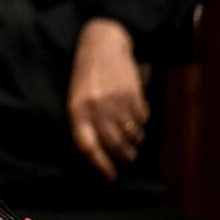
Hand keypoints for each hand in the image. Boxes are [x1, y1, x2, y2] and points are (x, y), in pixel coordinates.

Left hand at [67, 18, 149, 180]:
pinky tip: (137, 114)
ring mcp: (115, 102)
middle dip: (124, 156)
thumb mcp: (77, 96)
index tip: (111, 176)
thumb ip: (86, 121)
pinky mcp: (133, 95)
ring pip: (131, 135)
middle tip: (128, 158)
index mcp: (76, 109)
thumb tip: (101, 151)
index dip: (100, 165)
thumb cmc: (87, 74)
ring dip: (135, 141)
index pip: (87, 146)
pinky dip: (142, 122)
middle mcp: (95, 108)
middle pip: (113, 145)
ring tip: (134, 139)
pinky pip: (142, 120)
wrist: (102, 43)